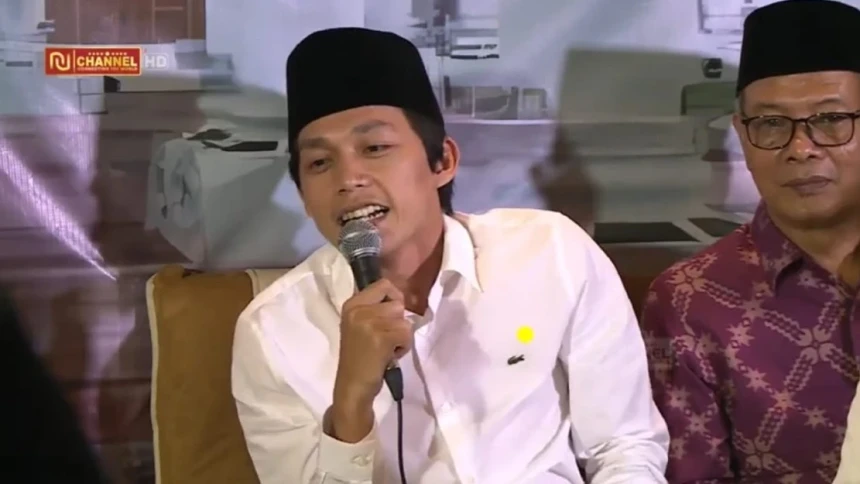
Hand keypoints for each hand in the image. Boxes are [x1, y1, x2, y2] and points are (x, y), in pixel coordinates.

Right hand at [333, 279, 411, 407]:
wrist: (352, 386)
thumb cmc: (359, 358)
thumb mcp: (359, 325)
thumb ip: (375, 309)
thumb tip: (400, 298)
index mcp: (352, 304)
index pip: (384, 284)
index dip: (395, 298)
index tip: (391, 316)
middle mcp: (358, 310)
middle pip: (397, 303)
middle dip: (398, 322)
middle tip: (385, 338)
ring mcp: (369, 323)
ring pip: (404, 319)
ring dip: (402, 336)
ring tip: (387, 348)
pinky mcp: (381, 337)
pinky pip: (406, 334)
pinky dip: (403, 347)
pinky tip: (390, 355)